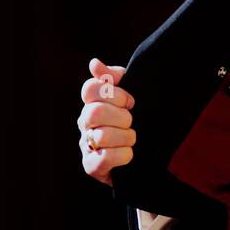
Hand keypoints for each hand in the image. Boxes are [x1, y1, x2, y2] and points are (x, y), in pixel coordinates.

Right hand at [79, 57, 136, 187]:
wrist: (145, 154)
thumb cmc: (134, 119)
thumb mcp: (130, 95)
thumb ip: (115, 77)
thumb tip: (94, 63)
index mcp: (92, 102)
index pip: (90, 89)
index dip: (114, 93)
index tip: (131, 102)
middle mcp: (84, 122)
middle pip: (95, 112)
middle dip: (121, 117)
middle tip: (132, 121)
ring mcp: (85, 144)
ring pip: (101, 136)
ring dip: (126, 137)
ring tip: (133, 139)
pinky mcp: (91, 166)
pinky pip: (103, 159)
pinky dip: (123, 155)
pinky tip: (129, 154)